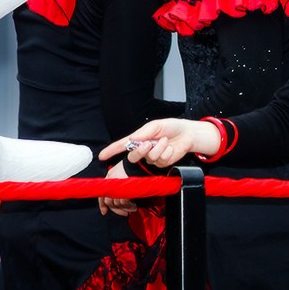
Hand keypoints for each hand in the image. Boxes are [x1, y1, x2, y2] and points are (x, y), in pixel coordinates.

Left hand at [98, 161, 137, 216]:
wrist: (142, 161)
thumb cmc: (136, 164)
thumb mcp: (123, 169)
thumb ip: (119, 180)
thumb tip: (120, 193)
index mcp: (110, 176)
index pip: (102, 194)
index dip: (102, 205)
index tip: (104, 212)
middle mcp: (111, 182)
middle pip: (109, 201)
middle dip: (116, 209)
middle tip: (124, 213)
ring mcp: (117, 186)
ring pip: (116, 203)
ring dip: (124, 208)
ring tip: (132, 208)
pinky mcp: (124, 190)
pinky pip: (123, 203)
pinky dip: (128, 207)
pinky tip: (133, 206)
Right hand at [99, 117, 219, 167]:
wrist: (187, 133)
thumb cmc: (171, 127)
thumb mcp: (156, 125)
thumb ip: (144, 132)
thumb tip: (132, 138)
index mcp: (139, 139)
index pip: (123, 146)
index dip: (112, 151)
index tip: (101, 156)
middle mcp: (144, 150)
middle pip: (133, 157)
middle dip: (140, 151)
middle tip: (149, 143)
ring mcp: (152, 158)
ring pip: (150, 158)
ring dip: (159, 147)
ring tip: (165, 141)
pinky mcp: (162, 164)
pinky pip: (161, 160)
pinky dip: (167, 152)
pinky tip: (170, 148)